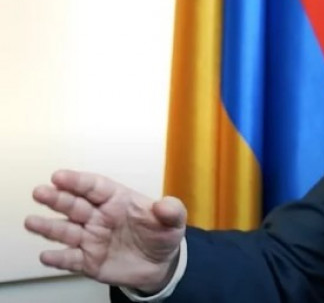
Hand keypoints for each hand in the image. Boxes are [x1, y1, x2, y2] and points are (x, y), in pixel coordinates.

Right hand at [25, 170, 186, 293]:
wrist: (161, 265)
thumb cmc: (162, 234)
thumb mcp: (174, 221)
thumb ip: (171, 211)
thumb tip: (164, 205)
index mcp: (117, 200)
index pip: (95, 187)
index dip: (78, 181)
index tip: (59, 176)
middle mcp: (99, 217)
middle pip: (75, 205)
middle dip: (57, 198)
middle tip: (40, 192)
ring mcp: (92, 239)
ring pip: (66, 231)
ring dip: (48, 227)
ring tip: (31, 222)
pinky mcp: (89, 261)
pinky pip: (70, 260)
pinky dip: (58, 258)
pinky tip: (47, 255)